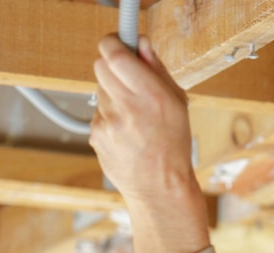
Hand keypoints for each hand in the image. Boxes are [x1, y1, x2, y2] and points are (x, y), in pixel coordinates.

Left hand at [89, 34, 209, 252]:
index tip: (117, 43)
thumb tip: (142, 44)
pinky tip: (127, 134)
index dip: (112, 43)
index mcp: (152, 95)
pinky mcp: (95, 135)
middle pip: (101, 66)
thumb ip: (157, 70)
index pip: (113, 53)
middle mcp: (127, 107)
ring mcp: (107, 122)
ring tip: (134, 118)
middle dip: (112, 67)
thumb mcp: (178, 104)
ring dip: (113, 96)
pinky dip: (110, 118)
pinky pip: (98, 114)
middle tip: (128, 78)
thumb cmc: (173, 147)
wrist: (160, 189)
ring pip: (100, 91)